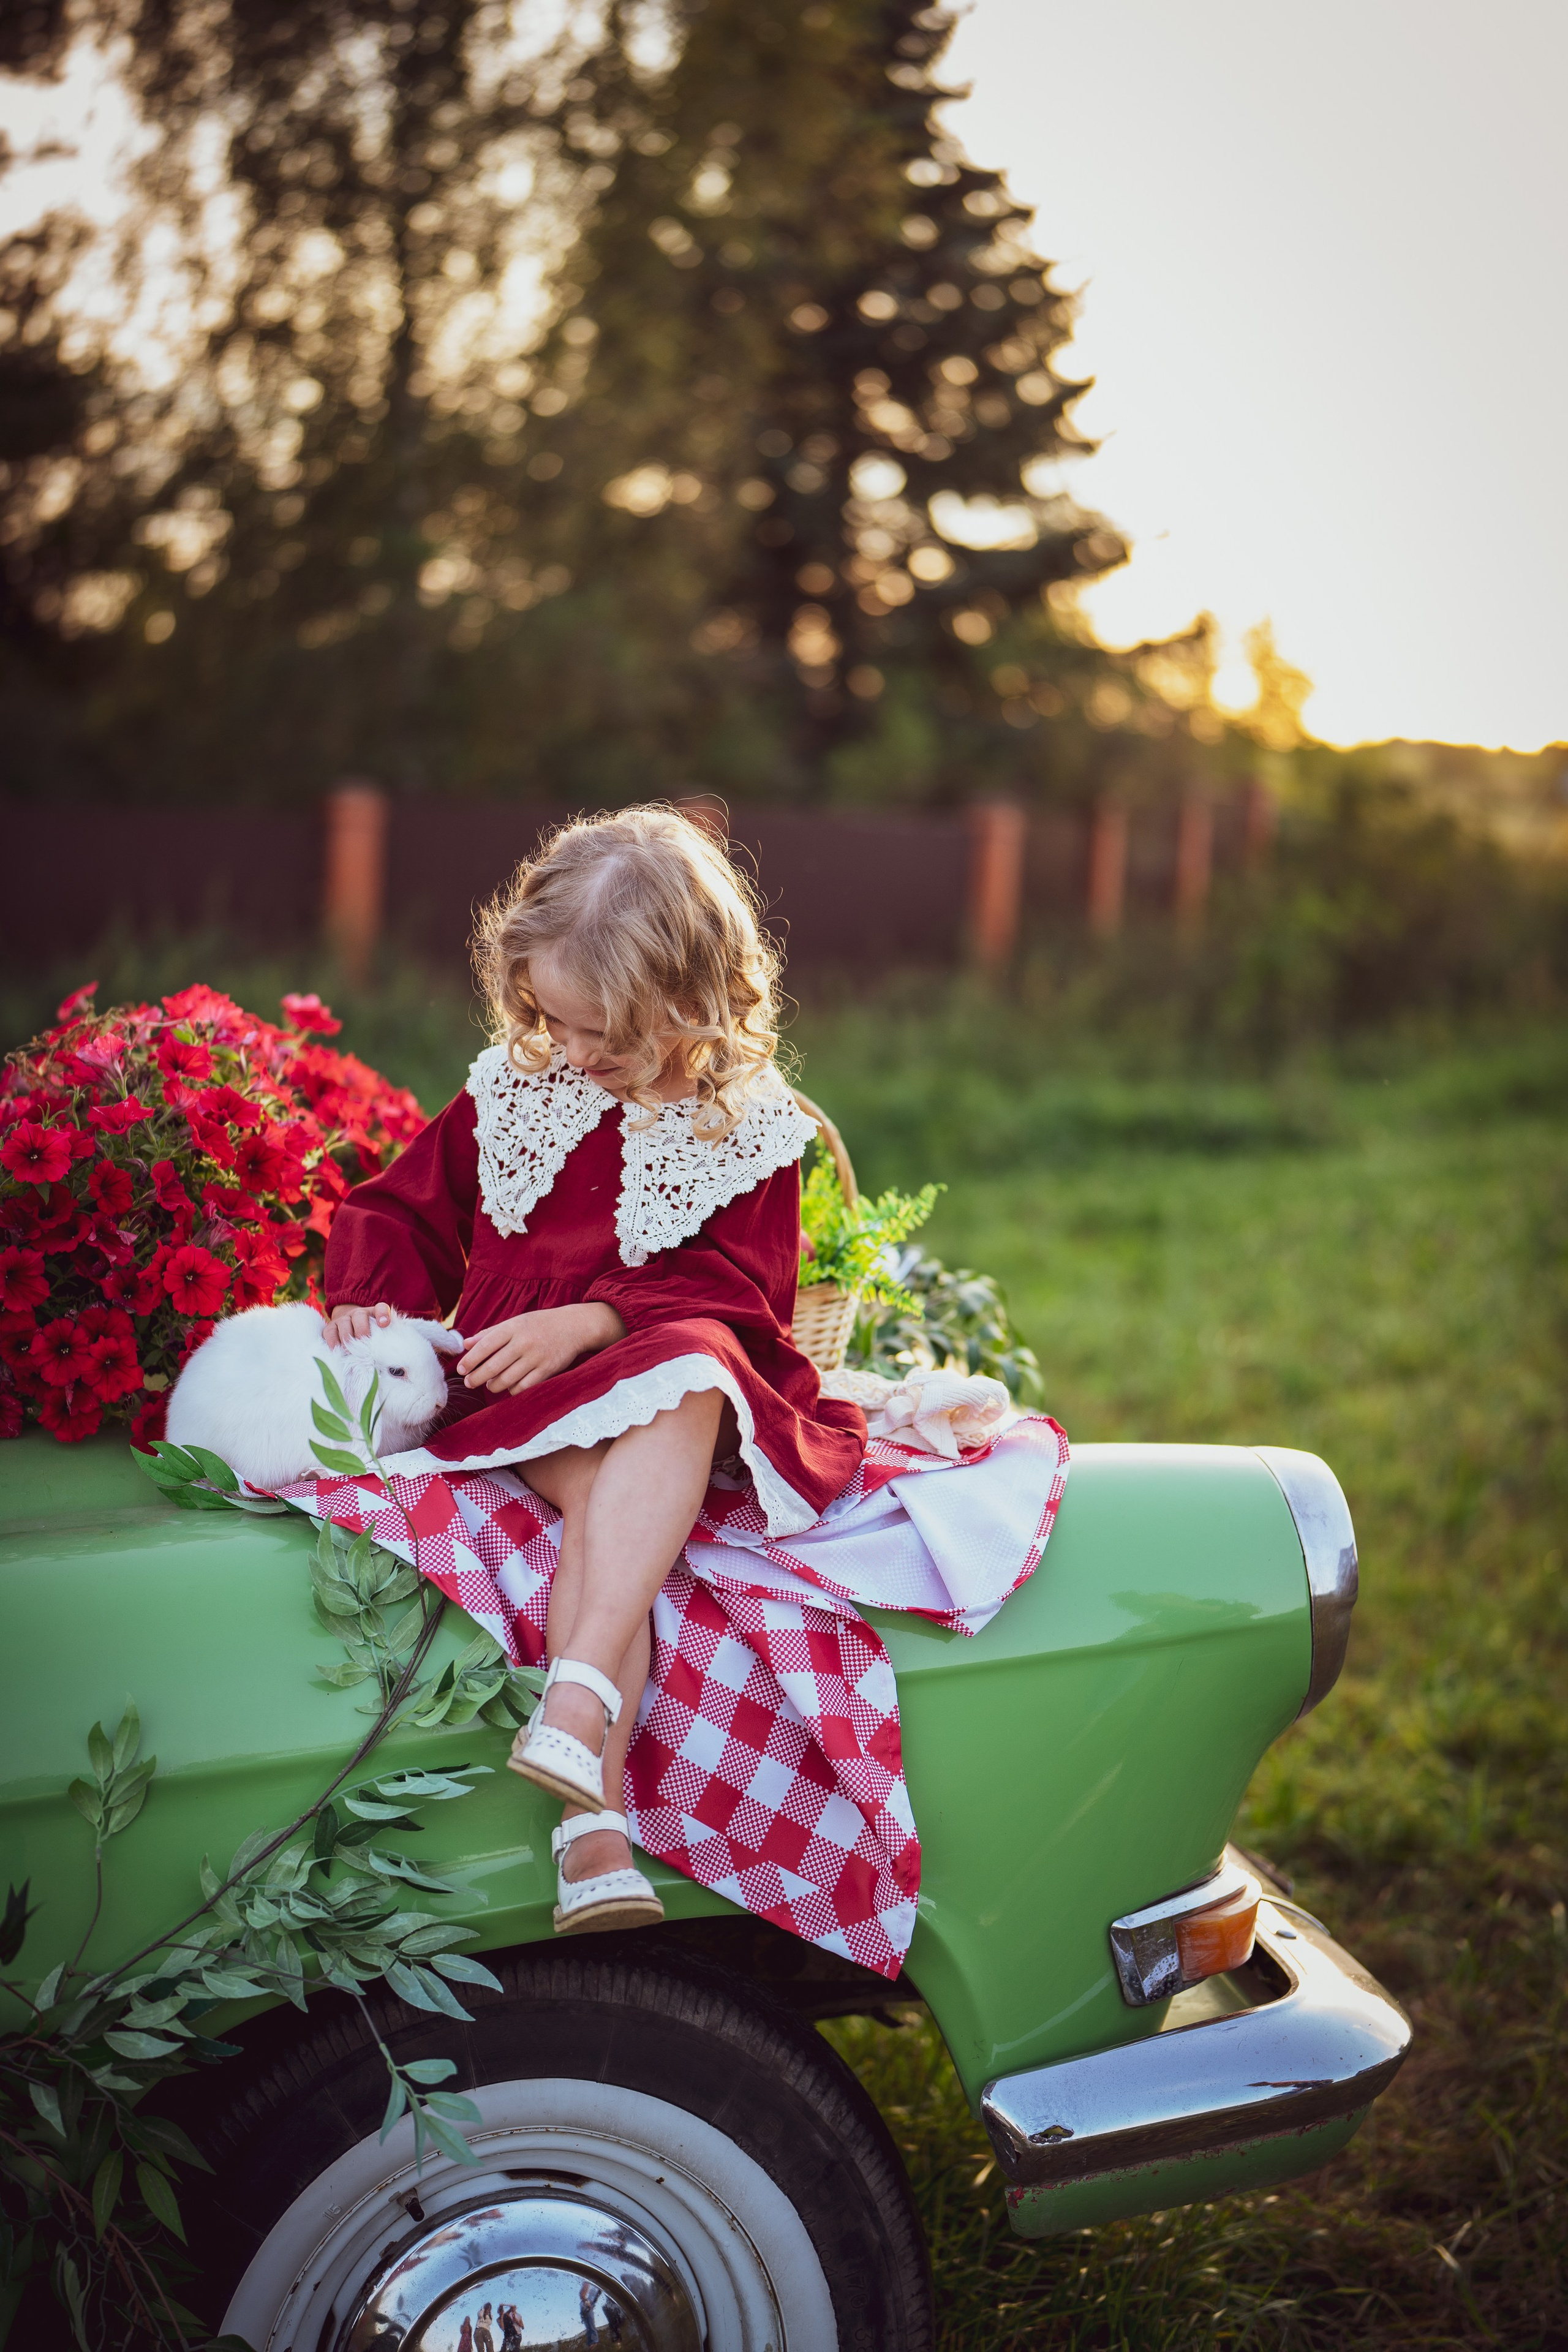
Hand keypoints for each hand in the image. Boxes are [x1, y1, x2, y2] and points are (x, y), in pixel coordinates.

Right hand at [323, 1300, 391, 1348]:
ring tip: (350, 1351)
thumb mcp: (377, 1335)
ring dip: (347, 1338)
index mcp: (373, 1313)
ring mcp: (343, 1319)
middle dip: (362, 1330)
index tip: (384, 1324)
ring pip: (344, 1323)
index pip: (381, 1309)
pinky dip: (333, 1341)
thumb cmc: (367, 1335)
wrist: (348, 1327)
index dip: (383, 1315)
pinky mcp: (330, 1328)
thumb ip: (384, 1339)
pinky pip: (330, 1332)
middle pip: (360, 1316)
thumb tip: (390, 1353)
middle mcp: (358, 1313)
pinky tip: (337, 1350)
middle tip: (364, 1344)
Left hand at [457, 1302, 624, 1395]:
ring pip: (506, 1379)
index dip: (470, 1360)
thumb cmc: (539, 1324)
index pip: (485, 1346)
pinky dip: (512, 1390)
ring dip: (493, 1386)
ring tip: (489, 1385)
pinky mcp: (547, 1370)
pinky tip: (508, 1387)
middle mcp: (524, 1342)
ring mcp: (536, 1357)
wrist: (574, 1327)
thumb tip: (466, 1345)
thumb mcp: (515, 1322)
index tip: (460, 1370)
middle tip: (469, 1382)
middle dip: (476, 1378)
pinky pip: (523, 1387)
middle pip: (493, 1366)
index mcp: (513, 1327)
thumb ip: (490, 1333)